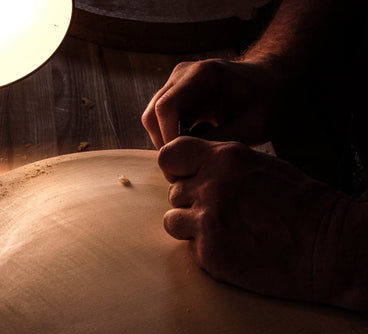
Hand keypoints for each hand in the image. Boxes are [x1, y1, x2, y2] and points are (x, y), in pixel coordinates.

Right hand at [142, 59, 279, 147]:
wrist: (271, 83)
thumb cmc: (267, 101)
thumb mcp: (254, 126)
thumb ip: (222, 140)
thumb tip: (191, 157)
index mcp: (202, 75)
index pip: (165, 108)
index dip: (168, 138)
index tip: (184, 160)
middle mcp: (182, 75)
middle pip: (152, 115)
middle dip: (165, 145)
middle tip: (185, 168)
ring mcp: (176, 84)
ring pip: (152, 120)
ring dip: (167, 143)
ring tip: (192, 158)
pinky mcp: (176, 96)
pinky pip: (162, 122)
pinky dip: (172, 139)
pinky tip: (194, 148)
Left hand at [159, 136, 344, 302]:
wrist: (327, 246)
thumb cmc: (300, 203)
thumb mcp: (260, 165)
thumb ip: (220, 166)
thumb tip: (191, 173)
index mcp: (224, 159)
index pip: (170, 155)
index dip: (176, 168)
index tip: (186, 177)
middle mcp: (210, 188)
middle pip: (174, 192)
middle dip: (192, 201)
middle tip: (221, 210)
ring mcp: (207, 222)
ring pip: (172, 221)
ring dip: (191, 226)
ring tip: (222, 229)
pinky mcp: (209, 254)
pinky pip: (190, 248)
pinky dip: (206, 249)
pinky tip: (233, 248)